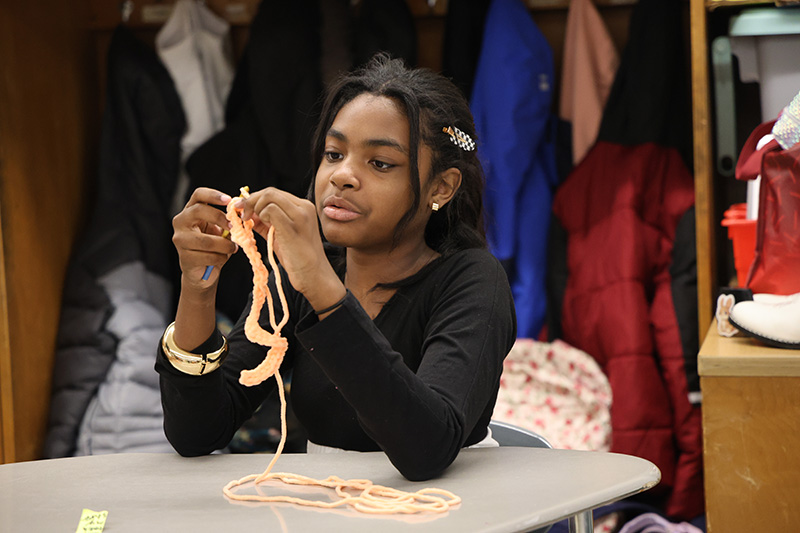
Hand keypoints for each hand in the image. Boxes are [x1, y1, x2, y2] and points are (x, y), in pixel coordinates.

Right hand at [172, 187, 238, 288]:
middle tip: (233, 227)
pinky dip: (220, 258)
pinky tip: (221, 258)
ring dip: (224, 245)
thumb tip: (243, 212)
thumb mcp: (222, 230)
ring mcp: (180, 239)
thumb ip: (229, 220)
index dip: (213, 195)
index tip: (229, 200)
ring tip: (232, 248)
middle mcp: (181, 222)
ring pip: (206, 240)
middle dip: (219, 218)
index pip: (198, 195)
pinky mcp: (184, 257)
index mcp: (191, 211)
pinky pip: (208, 256)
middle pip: (198, 211)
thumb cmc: (214, 247)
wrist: (203, 271)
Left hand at [237, 187, 343, 306]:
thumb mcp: (280, 235)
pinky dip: (260, 216)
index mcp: (303, 208)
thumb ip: (266, 222)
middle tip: (241, 214)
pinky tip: (259, 227)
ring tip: (250, 223)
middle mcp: (304, 207)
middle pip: (270, 192)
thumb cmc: (298, 258)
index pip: (274, 193)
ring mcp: (300, 215)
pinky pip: (270, 210)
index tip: (243, 209)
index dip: (255, 198)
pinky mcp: (293, 226)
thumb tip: (247, 213)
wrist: (314, 276)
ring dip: (254, 208)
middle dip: (250, 201)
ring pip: (269, 196)